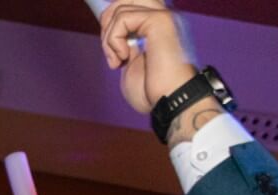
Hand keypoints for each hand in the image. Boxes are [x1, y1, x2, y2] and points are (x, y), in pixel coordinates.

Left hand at [96, 1, 199, 115]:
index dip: (112, 17)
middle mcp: (162, 16)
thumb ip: (125, 44)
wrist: (171, 102)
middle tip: (110, 51)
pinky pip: (123, 18)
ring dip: (108, 38)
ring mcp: (163, 16)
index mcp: (157, 26)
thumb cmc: (153, 92)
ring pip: (121, 7)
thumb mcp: (131, 64)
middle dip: (107, 21)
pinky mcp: (160, 21)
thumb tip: (111, 29)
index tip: (109, 44)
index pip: (131, 3)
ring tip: (117, 61)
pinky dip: (114, 41)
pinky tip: (123, 58)